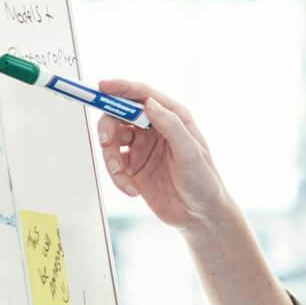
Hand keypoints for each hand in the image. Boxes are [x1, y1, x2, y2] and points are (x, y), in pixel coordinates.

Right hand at [94, 79, 232, 231]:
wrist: (200, 216)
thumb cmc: (204, 181)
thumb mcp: (191, 152)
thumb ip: (171, 125)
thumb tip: (149, 102)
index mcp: (173, 117)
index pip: (142, 95)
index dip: (120, 88)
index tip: (101, 88)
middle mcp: (155, 129)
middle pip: (119, 115)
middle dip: (108, 127)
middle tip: (105, 142)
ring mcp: (142, 148)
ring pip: (112, 140)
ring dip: (110, 157)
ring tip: (121, 175)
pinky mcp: (134, 168)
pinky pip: (114, 165)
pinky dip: (116, 177)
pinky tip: (132, 190)